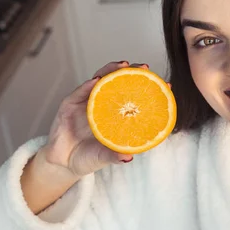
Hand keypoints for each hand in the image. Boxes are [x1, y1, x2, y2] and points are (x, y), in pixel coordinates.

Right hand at [41, 61, 150, 176]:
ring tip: (123, 66)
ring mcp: (86, 102)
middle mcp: (103, 104)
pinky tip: (97, 81)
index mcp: (116, 115)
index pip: (135, 96)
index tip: (166, 84)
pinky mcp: (69, 105)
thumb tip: (128, 157)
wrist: (63, 164)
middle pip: (118, 82)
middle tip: (144, 68)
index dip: (148, 88)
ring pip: (100, 80)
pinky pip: (79, 92)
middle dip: (132, 72)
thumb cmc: (89, 157)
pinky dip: (87, 86)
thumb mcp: (105, 157)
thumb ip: (115, 156)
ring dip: (111, 71)